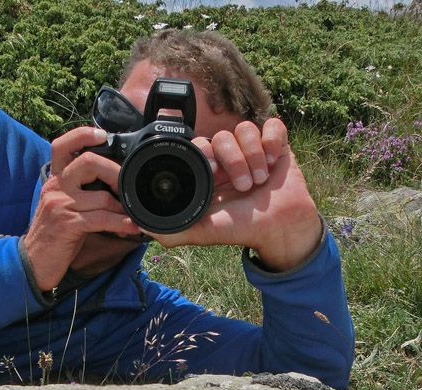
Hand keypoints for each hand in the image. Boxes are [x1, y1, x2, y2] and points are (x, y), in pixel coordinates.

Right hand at [23, 127, 137, 290]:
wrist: (32, 261)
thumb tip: (112, 181)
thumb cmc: (53, 234)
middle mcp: (56, 187)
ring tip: (132, 214)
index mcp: (55, 179)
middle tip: (128, 185)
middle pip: (88, 162)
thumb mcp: (62, 204)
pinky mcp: (68, 225)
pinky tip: (131, 227)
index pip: (62, 145)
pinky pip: (102, 219)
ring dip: (122, 207)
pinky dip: (121, 223)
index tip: (103, 135)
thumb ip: (79, 189)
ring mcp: (61, 205)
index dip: (83, 135)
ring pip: (101, 196)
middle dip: (115, 172)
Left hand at [151, 118, 322, 271]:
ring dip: (253, 156)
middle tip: (243, 186)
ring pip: (245, 129)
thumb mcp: (203, 232)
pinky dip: (272, 141)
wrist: (280, 229)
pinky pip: (272, 125)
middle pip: (221, 136)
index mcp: (209, 172)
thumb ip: (173, 231)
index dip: (204, 154)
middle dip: (232, 161)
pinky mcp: (276, 145)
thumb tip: (141, 227)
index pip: (198, 144)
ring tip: (260, 180)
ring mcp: (252, 149)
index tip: (214, 174)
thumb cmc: (242, 229)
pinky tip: (274, 160)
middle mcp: (229, 157)